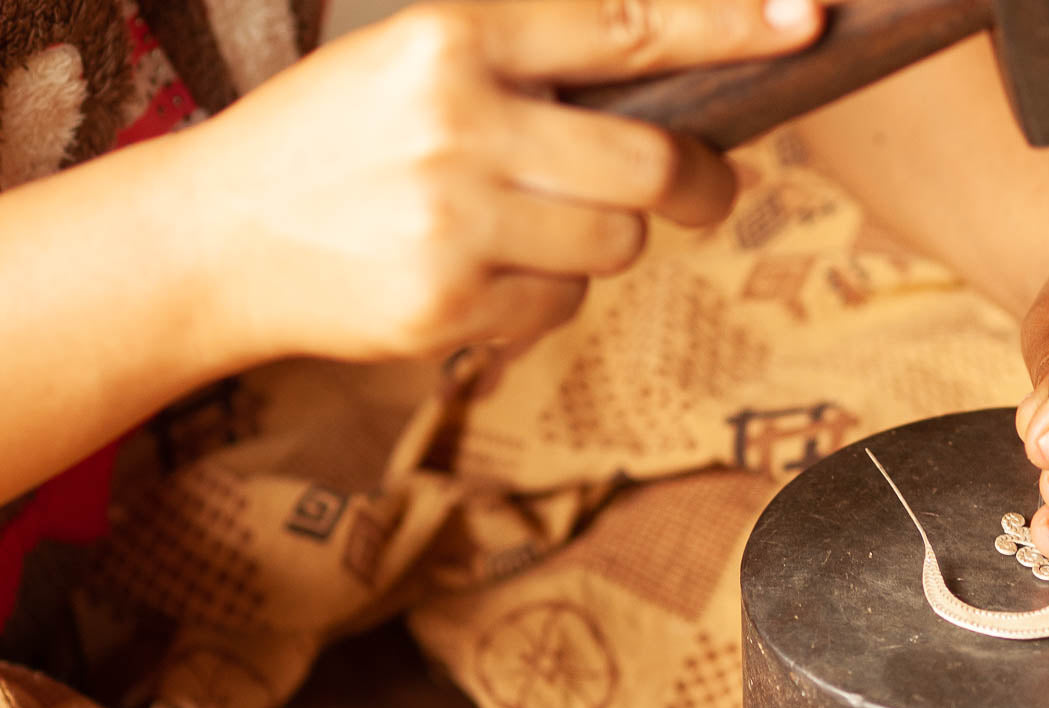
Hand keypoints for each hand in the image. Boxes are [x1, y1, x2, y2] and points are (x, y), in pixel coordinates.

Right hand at [179, 0, 821, 364]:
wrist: (213, 239)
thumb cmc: (330, 145)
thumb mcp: (412, 66)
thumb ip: (530, 75)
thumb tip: (668, 104)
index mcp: (450, 39)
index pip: (623, 27)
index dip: (727, 27)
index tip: (804, 23)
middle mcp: (457, 122)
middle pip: (649, 166)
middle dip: (693, 185)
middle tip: (704, 190)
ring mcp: (453, 220)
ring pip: (615, 247)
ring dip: (594, 246)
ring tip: (516, 229)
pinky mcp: (448, 304)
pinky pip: (559, 308)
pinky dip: (539, 299)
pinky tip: (472, 277)